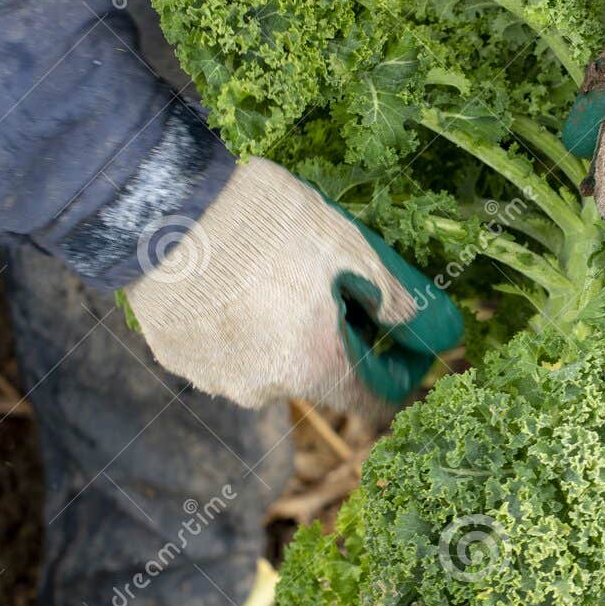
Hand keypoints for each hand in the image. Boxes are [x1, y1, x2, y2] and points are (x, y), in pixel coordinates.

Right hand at [126, 157, 461, 410]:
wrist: (164, 204)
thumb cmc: (268, 224)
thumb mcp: (355, 252)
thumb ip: (404, 304)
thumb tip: (441, 336)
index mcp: (316, 369)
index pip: (378, 401)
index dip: (403, 369)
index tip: (406, 334)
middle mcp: (267, 390)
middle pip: (324, 377)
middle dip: (342, 337)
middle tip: (336, 279)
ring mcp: (217, 379)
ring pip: (274, 365)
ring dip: (289, 332)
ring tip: (278, 271)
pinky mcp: (178, 359)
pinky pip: (229, 351)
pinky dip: (244, 325)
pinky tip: (236, 280)